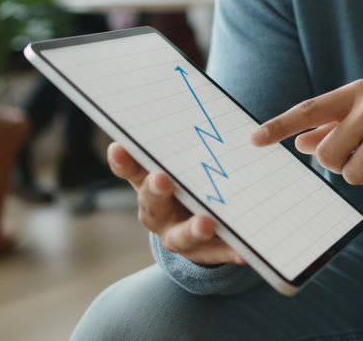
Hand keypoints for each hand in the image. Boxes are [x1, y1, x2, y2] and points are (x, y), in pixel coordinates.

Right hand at [106, 142, 245, 265]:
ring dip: (192, 229)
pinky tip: (243, 251)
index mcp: (150, 186)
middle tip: (161, 180)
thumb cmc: (190, 184)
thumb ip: (183, 146)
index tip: (119, 147)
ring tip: (205, 224)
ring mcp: (179, 237)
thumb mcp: (183, 165)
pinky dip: (230, 250)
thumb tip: (192, 111)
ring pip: (182, 236)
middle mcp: (158, 214)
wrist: (202, 231)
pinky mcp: (205, 252)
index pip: (132, 171)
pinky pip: (219, 252)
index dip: (124, 162)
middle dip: (155, 191)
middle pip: (153, 205)